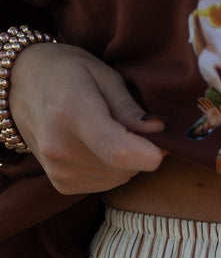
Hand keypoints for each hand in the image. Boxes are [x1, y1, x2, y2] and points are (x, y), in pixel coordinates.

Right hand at [8, 42, 165, 193]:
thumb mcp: (102, 75)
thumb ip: (130, 107)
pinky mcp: (63, 185)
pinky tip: (94, 146)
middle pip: (127, 166)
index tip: (163, 142)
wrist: (20, 86)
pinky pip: (107, 183)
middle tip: (127, 123)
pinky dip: (110, 168)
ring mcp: (60, 170)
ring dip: (125, 159)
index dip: (150, 153)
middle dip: (139, 149)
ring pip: (121, 177)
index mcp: (73, 112)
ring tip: (104, 130)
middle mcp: (62, 148)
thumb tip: (158, 132)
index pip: (120, 152)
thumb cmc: (66, 73)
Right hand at [197, 96, 220, 130]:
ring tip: (199, 99)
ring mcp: (208, 112)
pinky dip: (201, 107)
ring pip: (205, 106)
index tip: (205, 97)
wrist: (215, 125)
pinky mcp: (207, 114)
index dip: (208, 101)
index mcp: (214, 109)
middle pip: (207, 104)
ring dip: (202, 102)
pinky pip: (203, 110)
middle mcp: (211, 110)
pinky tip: (198, 105)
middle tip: (200, 98)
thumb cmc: (219, 120)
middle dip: (204, 101)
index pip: (211, 104)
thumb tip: (220, 105)